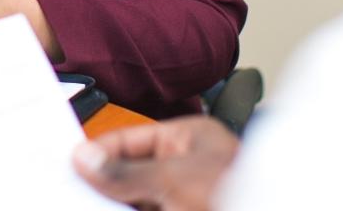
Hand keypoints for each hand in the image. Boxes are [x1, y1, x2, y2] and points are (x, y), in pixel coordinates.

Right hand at [72, 116, 239, 210]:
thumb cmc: (243, 195)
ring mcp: (185, 200)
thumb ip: (128, 172)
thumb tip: (87, 160)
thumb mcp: (176, 180)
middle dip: (102, 185)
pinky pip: (148, 210)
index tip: (69, 164)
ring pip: (136, 202)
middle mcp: (186, 170)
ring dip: (111, 204)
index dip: (99, 152)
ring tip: (80, 203)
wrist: (273, 209)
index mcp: (189, 141)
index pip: (132, 139)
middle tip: (68, 191)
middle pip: (130, 175)